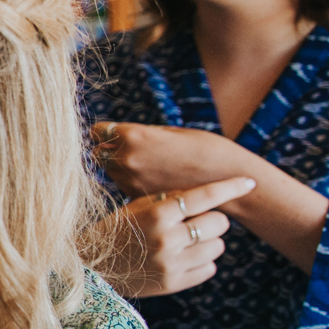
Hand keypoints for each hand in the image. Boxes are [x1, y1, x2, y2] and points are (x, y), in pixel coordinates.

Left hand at [90, 120, 252, 199]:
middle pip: (99, 153)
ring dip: (119, 166)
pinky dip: (131, 181)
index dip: (105, 131)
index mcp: (135, 136)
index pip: (99, 131)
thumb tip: (124, 134)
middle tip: (127, 148)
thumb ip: (144, 133)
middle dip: (109, 149)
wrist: (229, 184)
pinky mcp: (139, 197)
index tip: (113, 132)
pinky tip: (152, 177)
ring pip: (110, 171)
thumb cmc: (207, 150)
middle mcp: (127, 160)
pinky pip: (124, 185)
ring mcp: (132, 181)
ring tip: (145, 163)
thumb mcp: (174, 132)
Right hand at [94, 175, 255, 296]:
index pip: (205, 197)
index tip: (248, 182)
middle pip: (219, 223)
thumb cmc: (120, 228)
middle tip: (196, 221)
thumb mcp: (139, 206)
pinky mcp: (174, 283)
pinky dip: (202, 261)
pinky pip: (209, 268)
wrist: (94, 264)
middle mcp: (167, 238)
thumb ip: (172, 199)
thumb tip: (212, 193)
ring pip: (218, 247)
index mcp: (157, 214)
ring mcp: (171, 263)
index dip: (231, 187)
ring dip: (208, 241)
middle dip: (212, 220)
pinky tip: (182, 257)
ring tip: (187, 241)